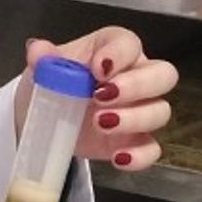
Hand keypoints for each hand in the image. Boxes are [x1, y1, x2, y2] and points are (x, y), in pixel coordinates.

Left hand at [16, 26, 177, 173]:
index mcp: (115, 49)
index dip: (119, 54)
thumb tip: (37, 52)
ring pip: (160, 112)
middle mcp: (136, 76)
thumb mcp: (44, 67)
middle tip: (102, 96)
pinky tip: (118, 157)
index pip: (130, 44)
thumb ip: (43, 58)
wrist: (45, 119)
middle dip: (137, 86)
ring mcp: (140, 111)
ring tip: (99, 123)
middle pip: (163, 75)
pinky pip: (152, 149)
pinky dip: (139, 155)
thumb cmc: (53, 83)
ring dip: (133, 119)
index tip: (97, 70)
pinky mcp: (135, 142)